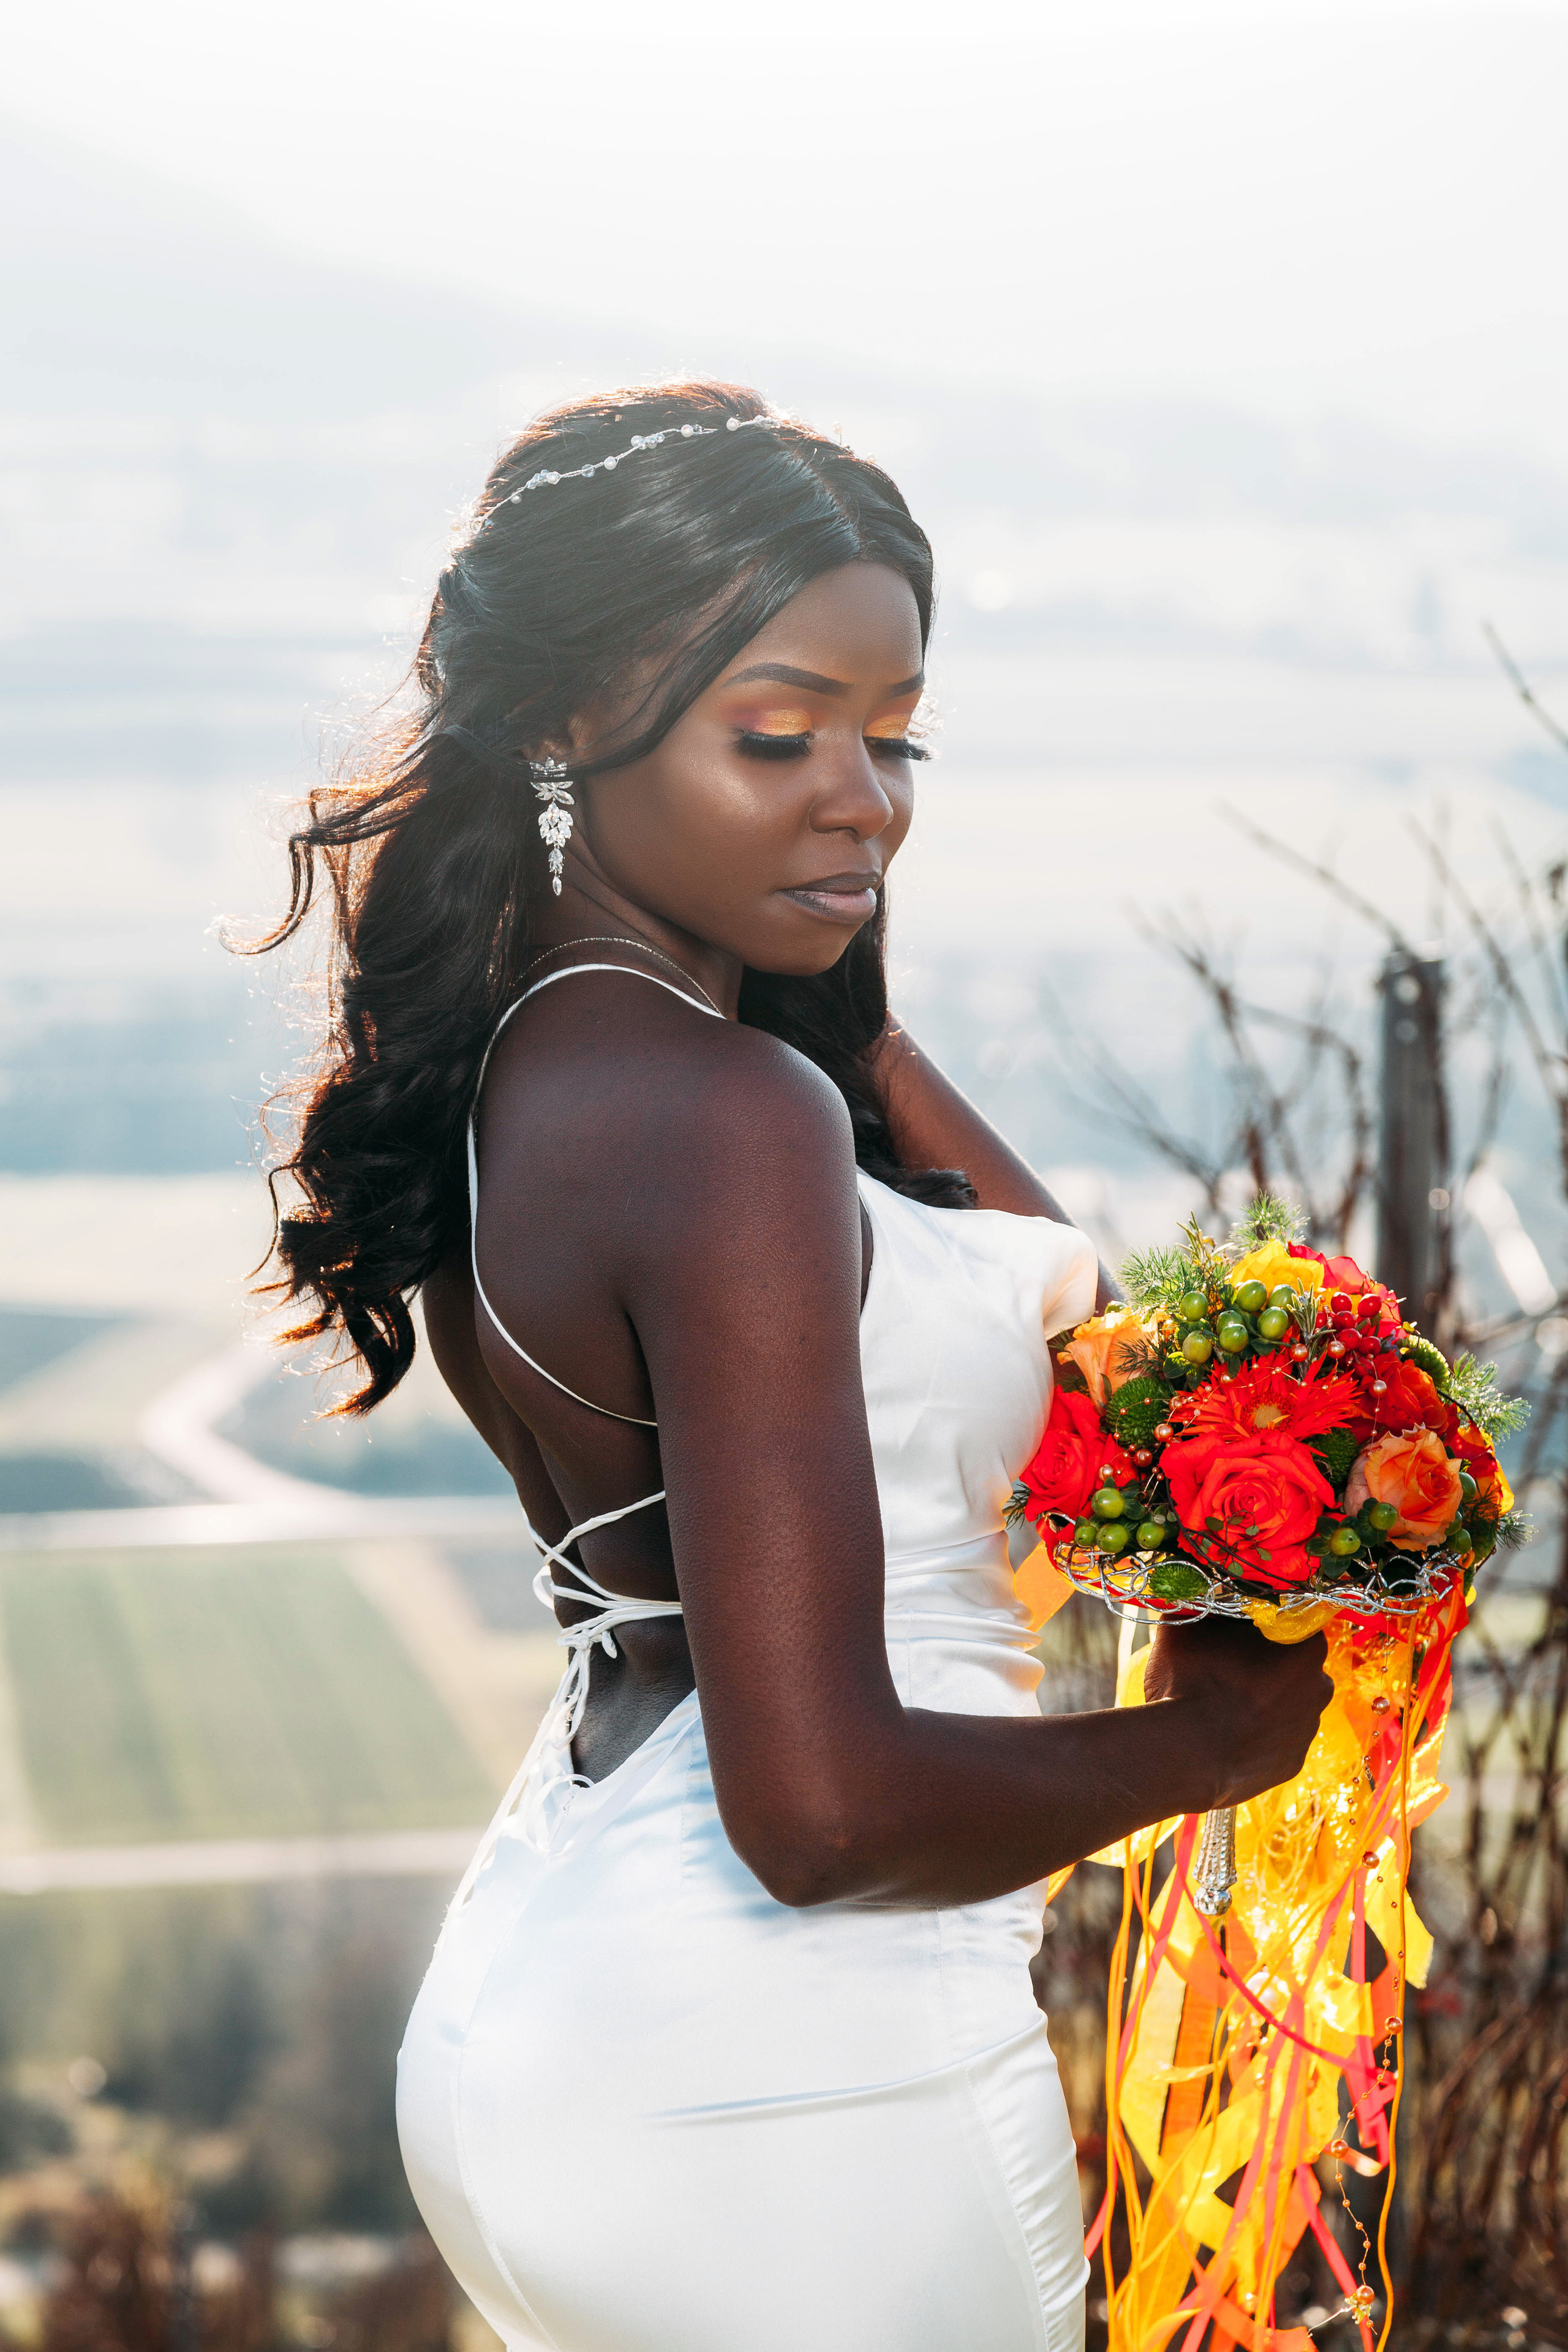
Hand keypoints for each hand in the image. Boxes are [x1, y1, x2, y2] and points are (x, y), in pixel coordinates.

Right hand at [1143, 1616, 1332, 1809]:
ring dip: (1263, 1701)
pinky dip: (1258, 1735)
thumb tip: (1200, 1596)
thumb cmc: (1190, 1681)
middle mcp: (1319, 1687)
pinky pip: (1277, 1740)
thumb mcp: (1187, 1624)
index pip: (1294, 1621)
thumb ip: (1204, 1606)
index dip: (1265, 1622)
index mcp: (1305, 1646)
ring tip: (1222, 1706)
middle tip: (1228, 1666)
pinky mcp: (1293, 1763)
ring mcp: (1307, 1729)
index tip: (1238, 1627)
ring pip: (1287, 1704)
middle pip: (1295, 1664)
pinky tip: (1228, 1734)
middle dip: (1267, 1662)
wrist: (1184, 1755)